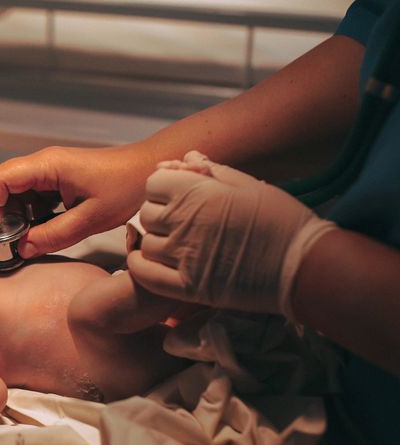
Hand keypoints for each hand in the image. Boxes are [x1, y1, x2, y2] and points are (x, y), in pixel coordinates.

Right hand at [0, 145, 151, 257]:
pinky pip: (32, 195)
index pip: (0, 178)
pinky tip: (42, 228)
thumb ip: (53, 235)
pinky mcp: (57, 179)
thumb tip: (23, 248)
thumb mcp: (90, 219)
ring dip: (15, 214)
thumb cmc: (128, 185)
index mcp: (48, 165)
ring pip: (15, 191)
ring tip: (26, 236)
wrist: (150, 169)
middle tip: (6, 238)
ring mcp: (50, 170)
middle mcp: (44, 163)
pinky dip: (30, 213)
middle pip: (2, 183)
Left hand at [127, 151, 335, 315]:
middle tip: (178, 220)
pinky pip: (144, 273)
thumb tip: (187, 157)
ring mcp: (184, 256)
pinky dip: (140, 266)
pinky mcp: (188, 287)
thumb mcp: (250, 185)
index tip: (176, 194)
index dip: (163, 187)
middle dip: (159, 213)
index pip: (154, 183)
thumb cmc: (282, 220)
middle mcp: (186, 222)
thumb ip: (213, 171)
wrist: (305, 266)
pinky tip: (150, 261)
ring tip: (173, 242)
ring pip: (145, 242)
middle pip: (147, 213)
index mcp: (199, 192)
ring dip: (154, 240)